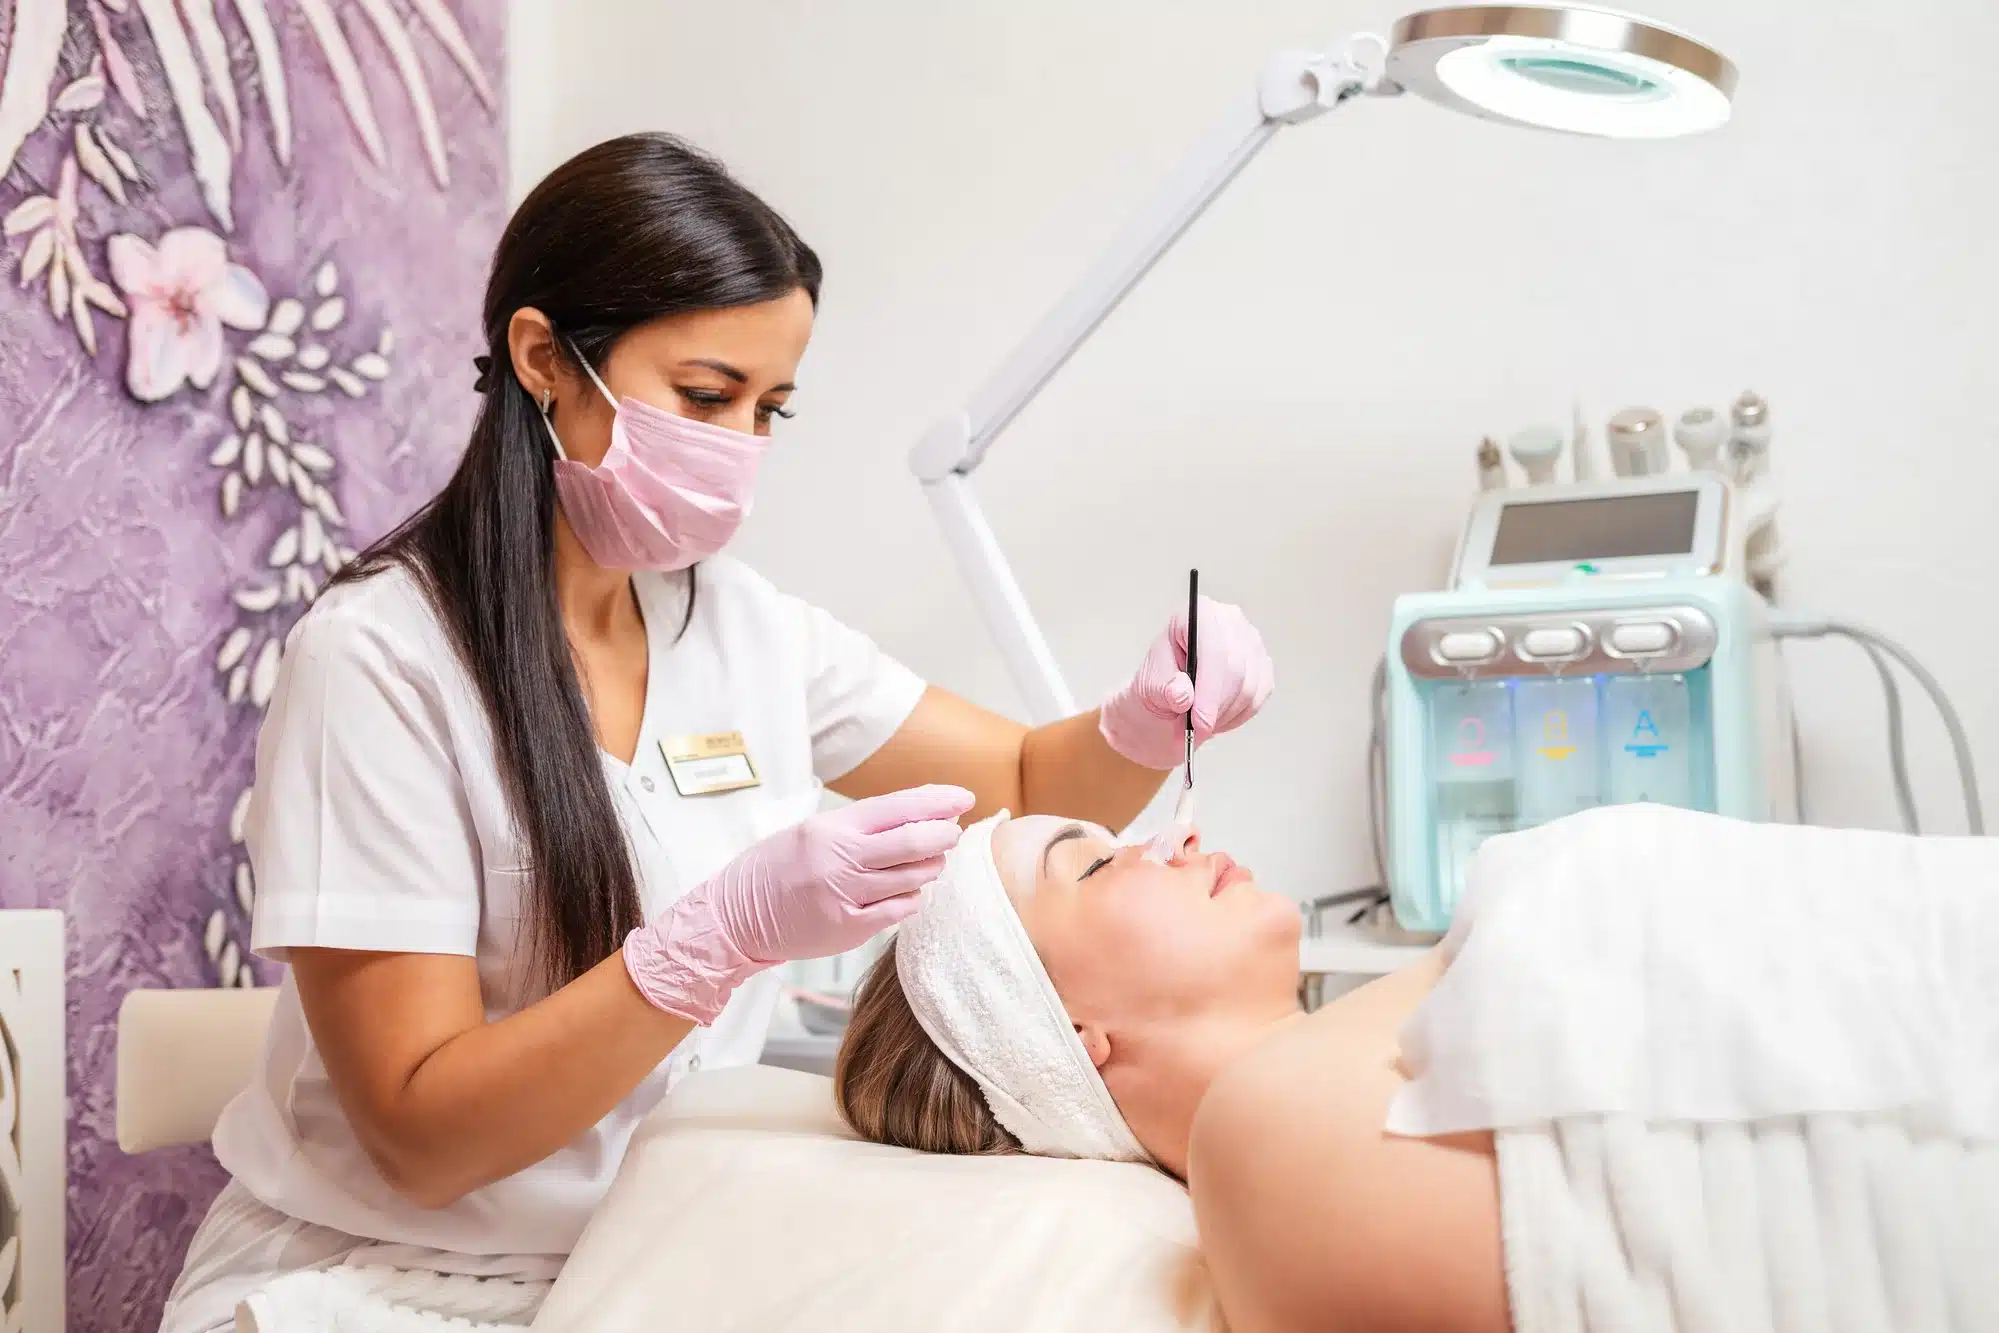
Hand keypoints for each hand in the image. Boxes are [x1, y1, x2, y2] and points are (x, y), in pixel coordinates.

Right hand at [623, 785, 974, 1021]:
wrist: (736, 916)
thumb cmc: (777, 868)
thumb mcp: (813, 832)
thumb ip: (861, 825)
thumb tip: (919, 812)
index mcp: (832, 828)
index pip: (898, 807)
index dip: (937, 801)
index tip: (963, 797)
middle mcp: (840, 859)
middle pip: (914, 841)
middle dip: (943, 834)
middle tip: (953, 832)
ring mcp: (845, 896)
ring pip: (912, 878)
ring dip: (931, 867)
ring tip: (932, 861)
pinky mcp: (847, 928)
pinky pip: (897, 910)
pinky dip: (911, 898)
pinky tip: (909, 891)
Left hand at [1098, 597, 1273, 770]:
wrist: (1172, 692)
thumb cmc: (1160, 681)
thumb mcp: (1151, 685)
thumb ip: (1165, 689)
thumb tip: (1182, 696)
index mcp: (1198, 614)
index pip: (1213, 649)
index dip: (1208, 689)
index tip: (1199, 720)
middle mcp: (1230, 621)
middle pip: (1235, 669)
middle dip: (1216, 707)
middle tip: (1196, 731)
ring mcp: (1251, 641)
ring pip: (1249, 687)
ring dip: (1224, 714)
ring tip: (1201, 723)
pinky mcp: (1262, 664)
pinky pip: (1258, 697)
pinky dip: (1237, 715)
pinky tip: (1217, 716)